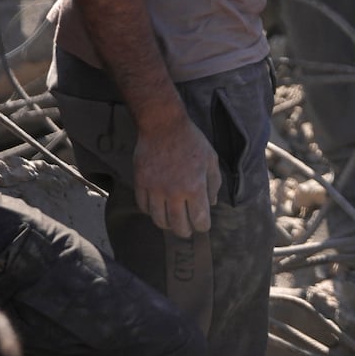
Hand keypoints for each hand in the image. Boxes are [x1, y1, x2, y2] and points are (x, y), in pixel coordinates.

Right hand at [133, 114, 221, 237]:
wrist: (163, 124)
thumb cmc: (191, 141)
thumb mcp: (211, 160)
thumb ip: (214, 184)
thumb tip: (212, 203)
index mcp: (195, 188)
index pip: (199, 221)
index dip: (203, 226)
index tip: (202, 224)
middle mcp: (174, 192)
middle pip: (178, 226)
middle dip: (185, 231)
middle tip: (187, 229)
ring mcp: (155, 189)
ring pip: (159, 220)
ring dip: (167, 224)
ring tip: (171, 221)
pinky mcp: (140, 183)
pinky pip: (143, 207)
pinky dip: (151, 211)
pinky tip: (157, 207)